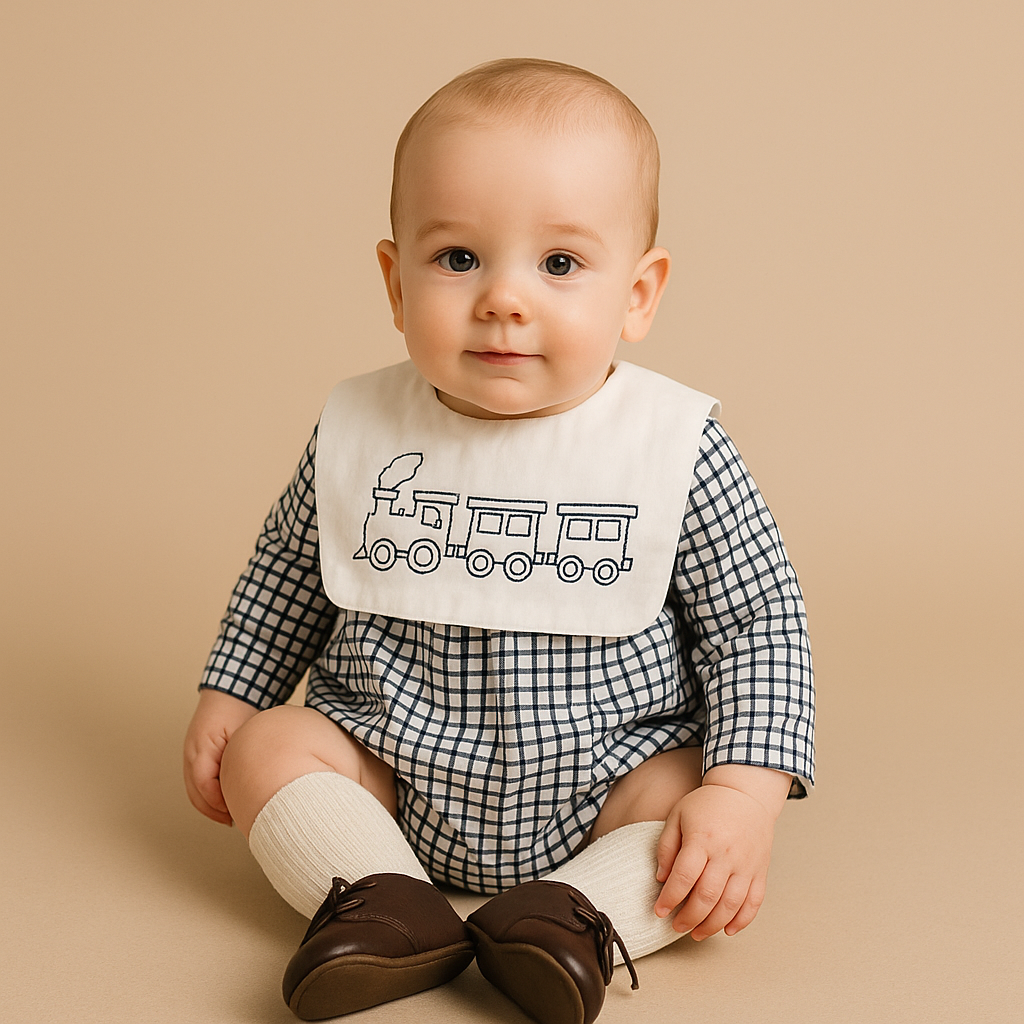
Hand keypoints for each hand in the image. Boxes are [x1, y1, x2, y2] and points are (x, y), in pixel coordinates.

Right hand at [183, 689, 258, 824]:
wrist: (230, 691)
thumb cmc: (239, 709)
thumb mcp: (244, 734)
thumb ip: (243, 760)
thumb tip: (253, 785)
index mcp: (201, 748)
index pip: (204, 784)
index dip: (218, 803)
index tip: (235, 812)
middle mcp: (191, 753)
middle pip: (195, 793)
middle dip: (214, 811)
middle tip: (234, 820)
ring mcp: (190, 755)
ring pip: (194, 791)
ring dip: (210, 806)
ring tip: (230, 816)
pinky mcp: (195, 757)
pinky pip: (197, 783)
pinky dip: (208, 796)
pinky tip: (225, 802)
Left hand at [654, 766, 788, 940]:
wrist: (746, 793)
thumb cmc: (708, 804)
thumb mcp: (678, 815)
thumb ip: (666, 846)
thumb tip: (662, 879)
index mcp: (703, 838)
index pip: (684, 877)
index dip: (670, 898)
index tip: (659, 911)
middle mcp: (727, 854)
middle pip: (707, 896)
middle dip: (689, 917)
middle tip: (676, 926)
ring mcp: (747, 864)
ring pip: (730, 905)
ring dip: (711, 925)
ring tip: (696, 933)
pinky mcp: (760, 871)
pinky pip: (754, 903)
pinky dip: (741, 921)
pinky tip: (726, 930)